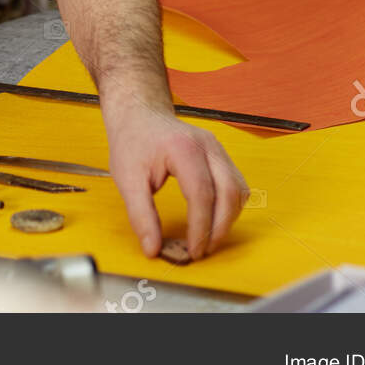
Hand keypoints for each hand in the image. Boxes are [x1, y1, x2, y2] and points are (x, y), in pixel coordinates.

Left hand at [103, 96, 247, 259]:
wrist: (139, 114)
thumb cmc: (132, 141)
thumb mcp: (126, 179)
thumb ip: (140, 215)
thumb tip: (153, 249)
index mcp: (183, 148)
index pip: (202, 193)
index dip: (200, 227)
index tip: (192, 250)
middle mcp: (207, 145)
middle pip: (229, 192)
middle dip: (219, 228)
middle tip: (202, 250)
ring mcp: (217, 148)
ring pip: (238, 190)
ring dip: (228, 219)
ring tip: (208, 239)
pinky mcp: (220, 155)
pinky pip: (236, 184)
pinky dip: (230, 207)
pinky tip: (214, 220)